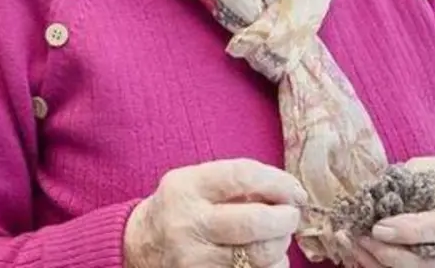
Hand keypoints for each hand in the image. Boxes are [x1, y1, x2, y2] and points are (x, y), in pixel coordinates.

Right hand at [124, 158, 306, 267]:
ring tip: (276, 236)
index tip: (294, 189)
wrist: (140, 247)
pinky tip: (264, 258)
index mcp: (186, 188)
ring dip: (281, 245)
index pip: (241, 177)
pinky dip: (271, 267)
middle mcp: (188, 225)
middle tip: (291, 215)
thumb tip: (289, 191)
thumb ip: (235, 182)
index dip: (278, 182)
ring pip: (261, 256)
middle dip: (286, 218)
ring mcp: (195, 261)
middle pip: (254, 223)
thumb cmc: (179, 209)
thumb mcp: (195, 183)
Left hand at [349, 156, 434, 267]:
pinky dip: (382, 266)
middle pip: (432, 262)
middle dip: (391, 254)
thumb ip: (402, 182)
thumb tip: (369, 195)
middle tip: (361, 238)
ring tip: (354, 245)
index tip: (378, 228)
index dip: (411, 231)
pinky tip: (361, 253)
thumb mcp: (426, 167)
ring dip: (382, 263)